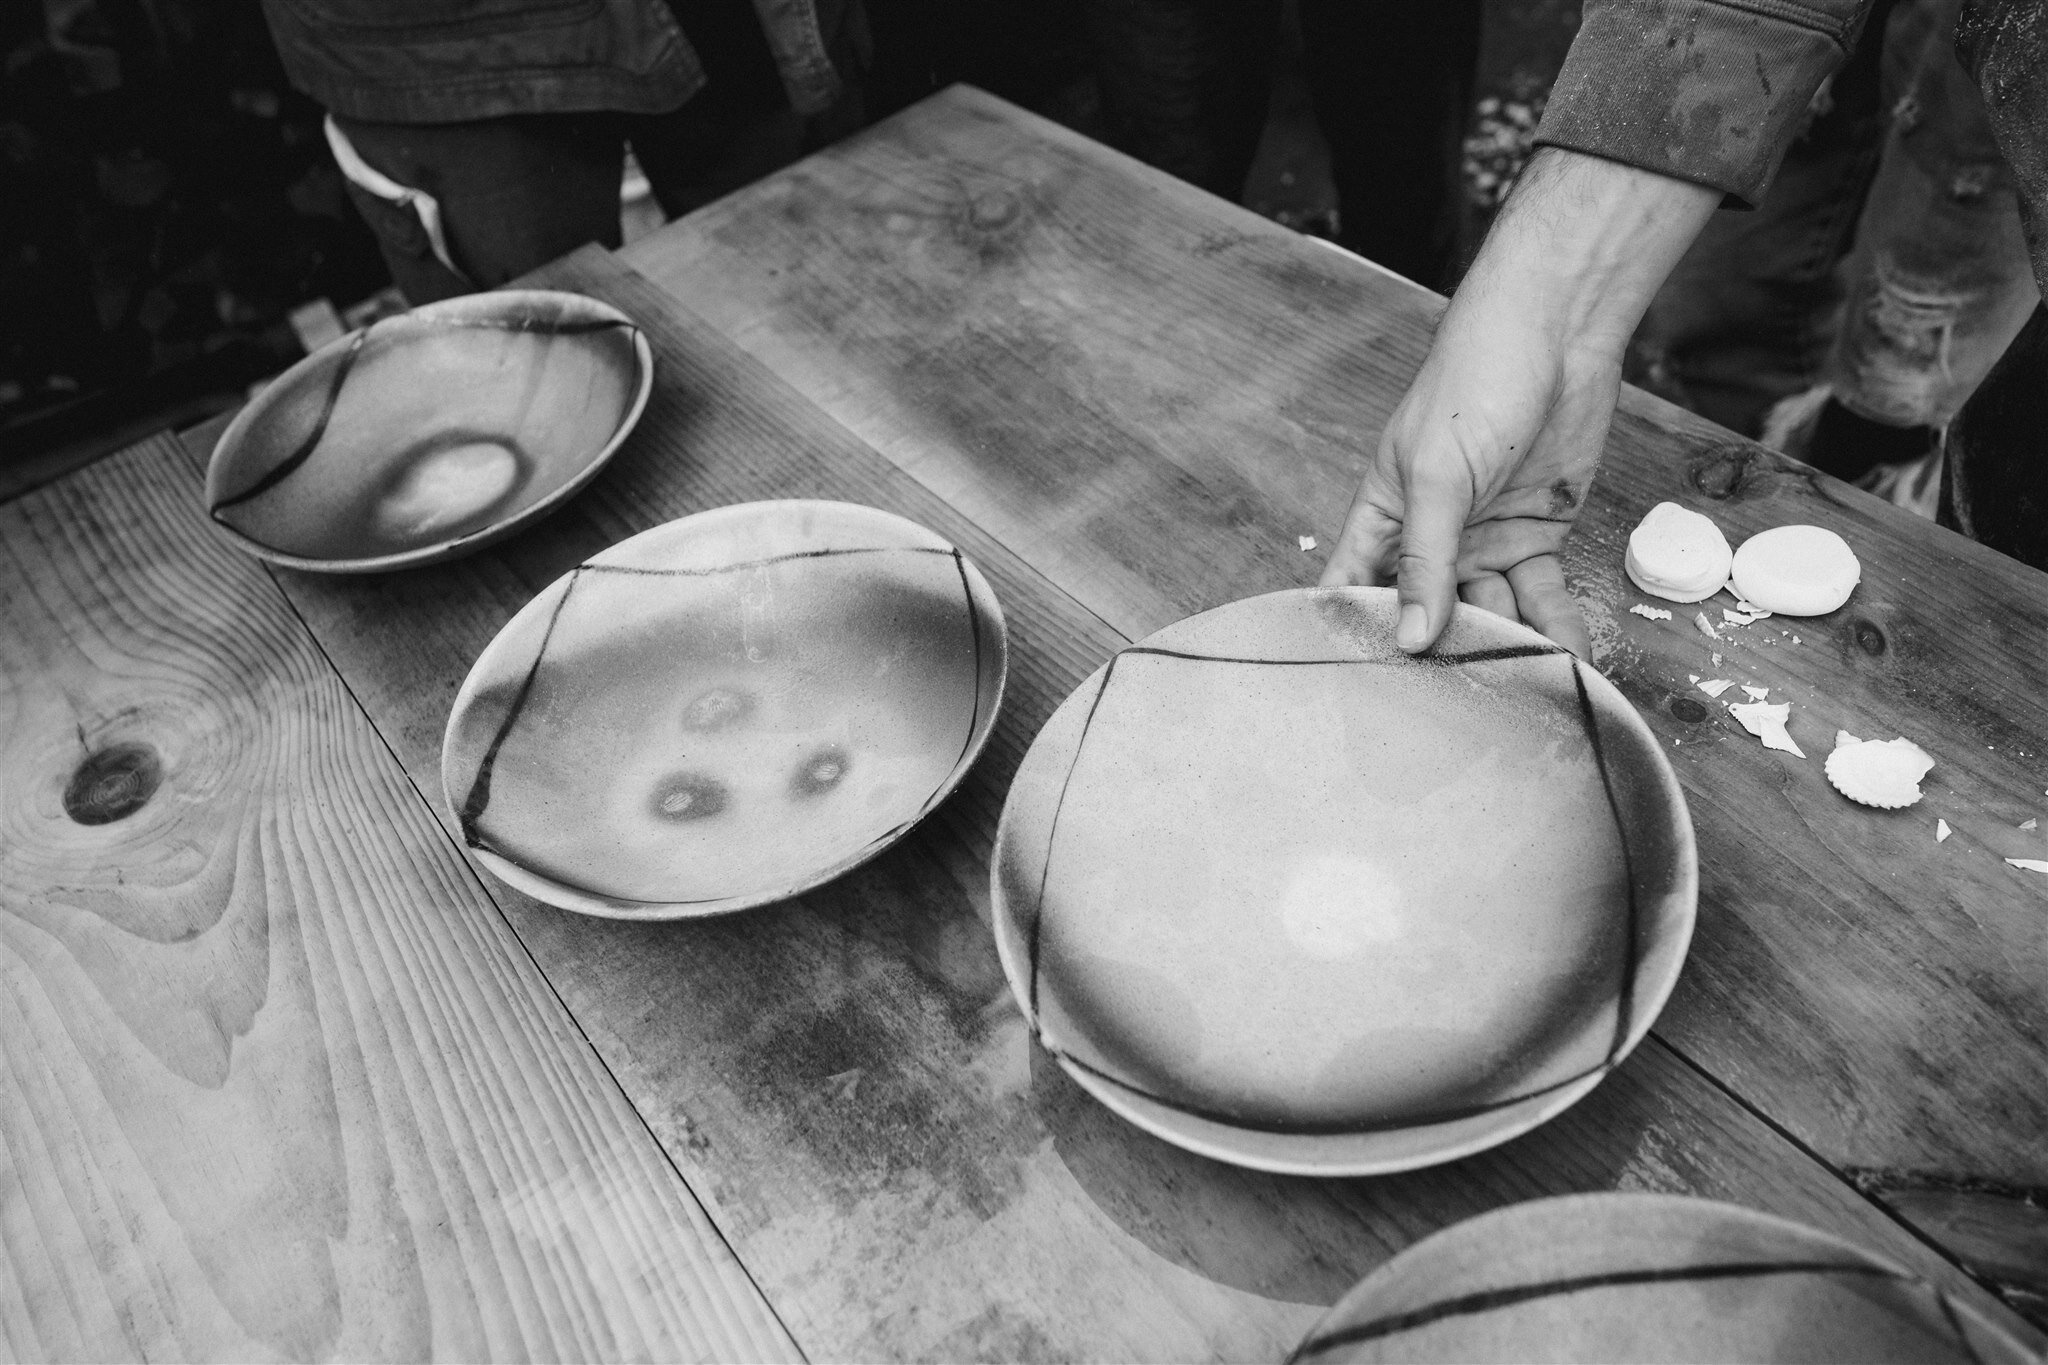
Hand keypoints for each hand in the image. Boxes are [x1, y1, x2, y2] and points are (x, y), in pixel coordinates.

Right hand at [1320, 150, 1720, 658]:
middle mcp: (1432, 536)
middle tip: (1451, 716)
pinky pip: (1542, 597)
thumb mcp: (1439, 475)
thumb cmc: (1477, 379)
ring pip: (1489, 613)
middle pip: (1427, 614)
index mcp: (1384, 515)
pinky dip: (1555, 628)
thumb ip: (1425, 560)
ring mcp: (1485, 539)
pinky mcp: (1537, 537)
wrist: (1562, 330)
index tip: (1357, 695)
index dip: (1354, 636)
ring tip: (1519, 697)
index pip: (1355, 588)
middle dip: (1440, 659)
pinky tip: (1568, 661)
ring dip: (1504, 649)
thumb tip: (1409, 637)